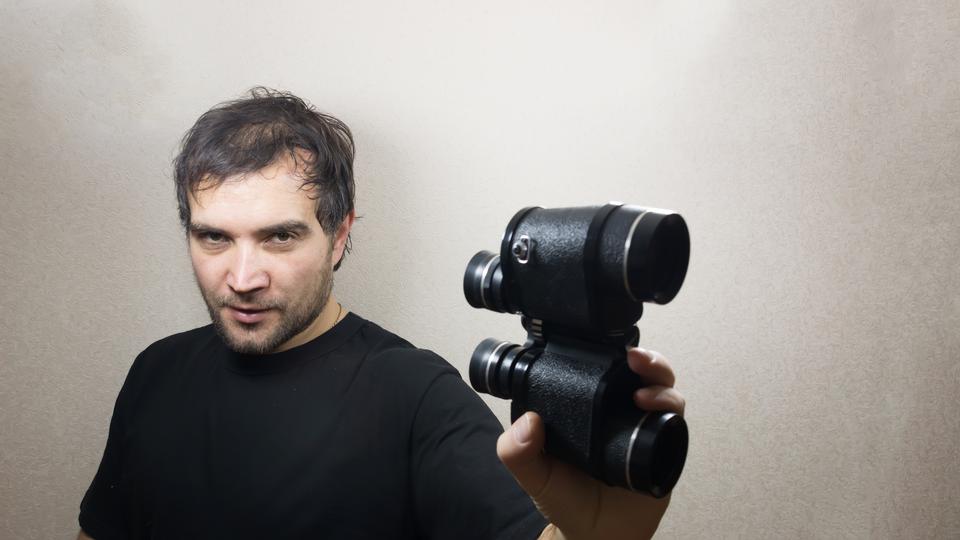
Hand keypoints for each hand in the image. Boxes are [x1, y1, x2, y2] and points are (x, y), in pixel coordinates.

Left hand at [497, 348, 685, 539]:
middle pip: (638, 371)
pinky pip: (675, 417)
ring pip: (661, 387)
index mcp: (587, 408)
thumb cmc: (566, 500)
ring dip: (659, 377)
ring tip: (643, 393)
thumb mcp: (535, 475)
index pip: (602, 370)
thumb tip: (527, 421)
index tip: (602, 348)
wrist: (597, 535)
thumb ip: (518, 452)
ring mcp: (643, 425)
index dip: (607, 355)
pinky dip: (670, 406)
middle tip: (634, 358)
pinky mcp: (664, 444)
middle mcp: (618, 411)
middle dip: (644, 358)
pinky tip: (655, 409)